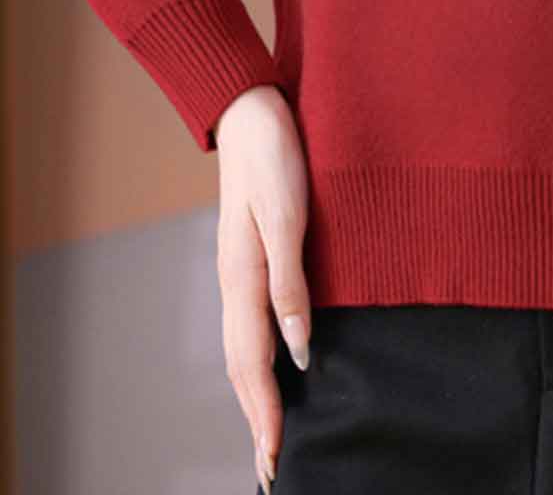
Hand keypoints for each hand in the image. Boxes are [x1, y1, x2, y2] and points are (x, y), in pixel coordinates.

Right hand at [214, 83, 310, 493]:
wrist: (253, 111)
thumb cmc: (275, 157)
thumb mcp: (288, 216)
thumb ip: (290, 283)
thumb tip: (299, 347)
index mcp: (241, 278)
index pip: (253, 363)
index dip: (265, 413)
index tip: (276, 459)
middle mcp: (234, 282)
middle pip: (241, 367)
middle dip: (256, 418)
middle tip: (271, 467)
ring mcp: (237, 269)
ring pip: (241, 348)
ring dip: (254, 394)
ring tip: (267, 432)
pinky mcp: (249, 256)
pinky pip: (248, 323)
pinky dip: (256, 358)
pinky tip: (272, 364)